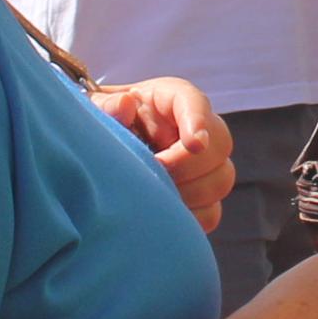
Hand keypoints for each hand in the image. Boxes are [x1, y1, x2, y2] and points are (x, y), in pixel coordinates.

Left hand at [94, 79, 232, 230]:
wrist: (100, 154)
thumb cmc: (101, 124)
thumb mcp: (96, 109)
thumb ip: (107, 106)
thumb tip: (125, 106)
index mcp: (171, 100)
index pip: (195, 103)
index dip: (199, 122)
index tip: (194, 144)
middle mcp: (194, 130)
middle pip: (219, 145)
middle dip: (189, 165)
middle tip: (155, 173)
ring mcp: (202, 166)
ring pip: (221, 180)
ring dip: (191, 193)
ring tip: (155, 194)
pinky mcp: (200, 198)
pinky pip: (211, 212)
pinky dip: (191, 218)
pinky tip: (163, 214)